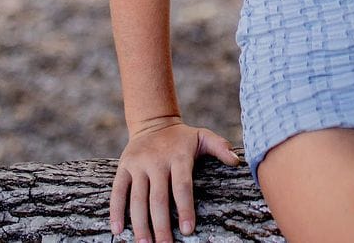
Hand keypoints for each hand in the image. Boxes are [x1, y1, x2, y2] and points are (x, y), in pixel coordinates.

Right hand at [109, 116, 241, 241]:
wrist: (153, 122)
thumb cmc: (182, 138)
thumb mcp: (202, 136)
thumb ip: (219, 147)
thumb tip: (237, 161)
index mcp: (178, 156)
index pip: (182, 186)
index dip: (184, 208)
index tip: (187, 230)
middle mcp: (157, 161)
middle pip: (158, 198)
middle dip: (161, 225)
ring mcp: (138, 164)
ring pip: (137, 198)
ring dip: (140, 224)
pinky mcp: (124, 167)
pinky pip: (118, 190)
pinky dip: (116, 210)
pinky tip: (118, 230)